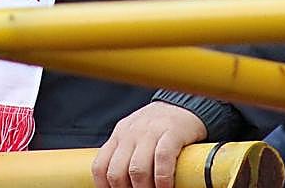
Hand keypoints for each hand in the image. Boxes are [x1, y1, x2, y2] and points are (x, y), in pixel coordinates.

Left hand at [92, 101, 207, 187]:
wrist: (184, 105)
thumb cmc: (158, 128)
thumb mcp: (134, 137)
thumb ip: (125, 155)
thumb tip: (118, 183)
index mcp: (118, 136)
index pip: (100, 167)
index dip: (104, 187)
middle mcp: (130, 132)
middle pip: (116, 172)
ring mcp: (150, 131)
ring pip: (137, 169)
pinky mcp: (172, 132)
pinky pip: (162, 159)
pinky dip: (163, 179)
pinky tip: (165, 187)